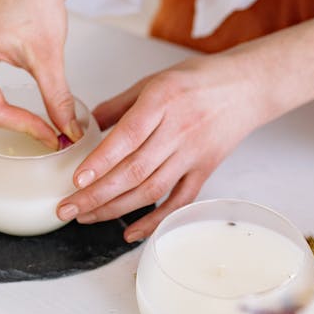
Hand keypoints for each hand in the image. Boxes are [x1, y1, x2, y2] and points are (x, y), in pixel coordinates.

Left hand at [56, 3, 313, 239]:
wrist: (247, 87)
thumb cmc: (198, 80)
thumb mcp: (154, 80)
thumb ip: (119, 105)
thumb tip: (87, 127)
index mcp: (162, 100)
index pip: (128, 136)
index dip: (101, 160)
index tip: (76, 178)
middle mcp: (178, 130)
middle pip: (134, 171)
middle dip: (96, 195)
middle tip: (67, 208)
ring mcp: (193, 154)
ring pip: (151, 190)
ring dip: (115, 209)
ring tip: (85, 217)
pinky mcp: (205, 170)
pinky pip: (178, 201)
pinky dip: (154, 221)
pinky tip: (130, 233)